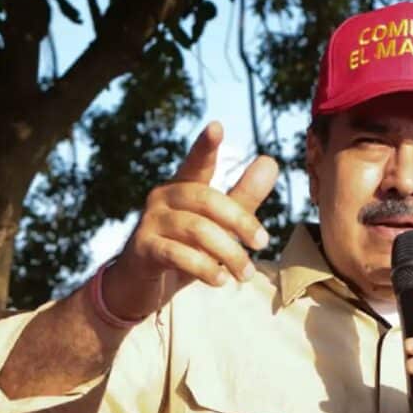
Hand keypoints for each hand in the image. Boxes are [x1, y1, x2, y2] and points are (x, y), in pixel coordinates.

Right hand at [106, 122, 278, 318]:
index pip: (197, 162)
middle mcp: (163, 197)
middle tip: (263, 243)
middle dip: (240, 221)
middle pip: (207, 199)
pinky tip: (221, 281)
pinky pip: (178, 255)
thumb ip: (243, 196)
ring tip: (245, 273)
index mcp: (183, 186)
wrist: (141, 285)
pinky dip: (204, 268)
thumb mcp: (218, 224)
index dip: (206, 146)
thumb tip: (270, 161)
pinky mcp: (142, 249)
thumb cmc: (184, 247)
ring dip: (229, 253)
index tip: (217, 127)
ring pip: (197, 229)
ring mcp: (150, 222)